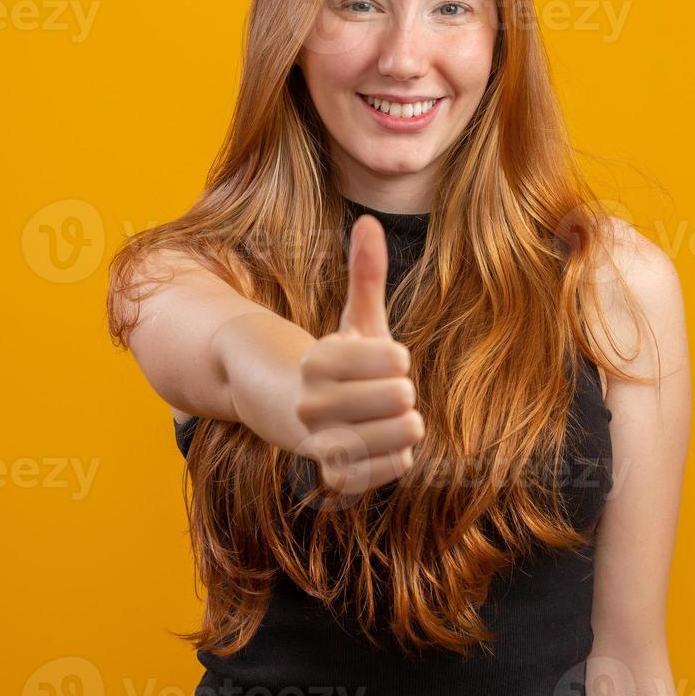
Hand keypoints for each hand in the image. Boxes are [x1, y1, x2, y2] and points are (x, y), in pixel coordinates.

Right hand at [293, 214, 424, 494]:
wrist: (291, 410)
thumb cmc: (338, 362)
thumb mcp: (354, 319)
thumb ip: (365, 273)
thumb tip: (369, 220)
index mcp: (319, 360)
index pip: (395, 359)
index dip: (396, 359)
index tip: (383, 361)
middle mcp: (312, 403)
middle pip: (401, 397)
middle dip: (401, 392)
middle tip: (385, 394)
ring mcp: (321, 442)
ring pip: (401, 434)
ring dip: (403, 425)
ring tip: (389, 418)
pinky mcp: (336, 475)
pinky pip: (391, 467)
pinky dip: (396, 456)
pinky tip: (386, 445)